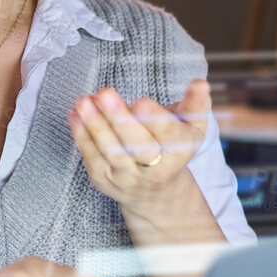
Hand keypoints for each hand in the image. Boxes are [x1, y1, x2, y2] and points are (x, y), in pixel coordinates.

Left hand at [69, 80, 209, 213]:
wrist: (156, 193)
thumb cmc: (172, 149)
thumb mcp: (192, 127)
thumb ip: (195, 104)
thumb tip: (200, 84)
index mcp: (178, 151)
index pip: (168, 136)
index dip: (154, 120)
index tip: (141, 102)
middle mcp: (153, 168)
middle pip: (137, 145)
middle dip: (119, 119)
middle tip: (104, 93)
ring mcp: (126, 176)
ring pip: (110, 151)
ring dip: (95, 125)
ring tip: (84, 102)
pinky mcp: (104, 179)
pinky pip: (91, 156)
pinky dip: (81, 135)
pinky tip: (75, 114)